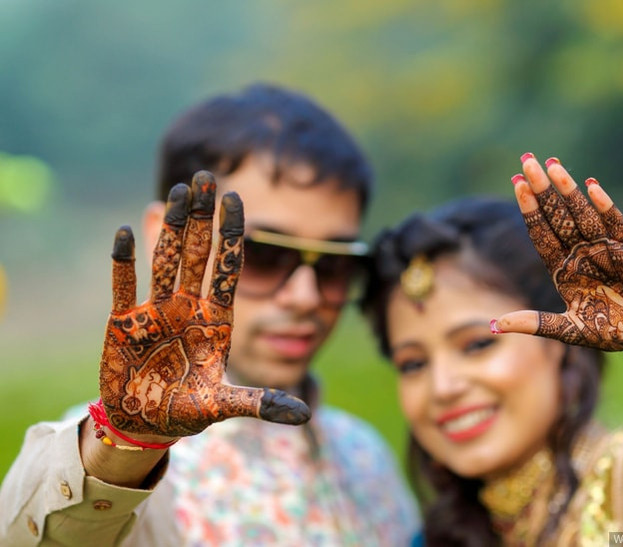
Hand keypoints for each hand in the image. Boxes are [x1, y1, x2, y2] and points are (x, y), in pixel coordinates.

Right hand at [99, 171, 309, 438]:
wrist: (147, 426)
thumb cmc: (190, 412)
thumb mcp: (227, 406)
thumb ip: (262, 403)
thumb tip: (304, 415)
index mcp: (216, 319)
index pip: (227, 267)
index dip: (231, 234)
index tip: (236, 198)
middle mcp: (187, 308)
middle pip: (197, 254)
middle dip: (203, 217)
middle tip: (206, 176)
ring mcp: (156, 312)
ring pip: (165, 260)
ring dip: (171, 227)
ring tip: (178, 192)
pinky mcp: (123, 324)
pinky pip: (124, 286)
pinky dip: (124, 263)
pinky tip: (128, 232)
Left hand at [496, 156, 622, 353]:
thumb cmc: (610, 332)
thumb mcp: (569, 330)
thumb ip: (535, 324)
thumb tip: (494, 325)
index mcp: (563, 268)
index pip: (541, 233)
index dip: (530, 209)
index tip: (516, 184)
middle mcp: (581, 252)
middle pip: (557, 216)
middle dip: (542, 189)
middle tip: (527, 161)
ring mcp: (605, 246)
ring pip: (582, 213)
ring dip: (567, 190)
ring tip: (552, 165)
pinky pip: (614, 221)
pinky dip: (603, 205)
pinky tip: (591, 186)